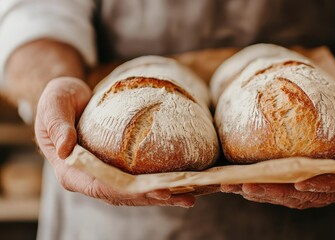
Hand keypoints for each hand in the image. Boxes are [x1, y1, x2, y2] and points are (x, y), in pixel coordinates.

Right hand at [35, 77, 194, 206]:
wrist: (68, 98)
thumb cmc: (58, 100)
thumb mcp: (53, 105)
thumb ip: (57, 125)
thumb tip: (66, 148)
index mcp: (71, 172)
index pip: (102, 187)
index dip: (130, 192)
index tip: (156, 191)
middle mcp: (89, 179)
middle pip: (124, 195)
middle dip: (153, 197)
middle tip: (182, 196)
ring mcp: (104, 176)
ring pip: (134, 192)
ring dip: (161, 196)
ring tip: (189, 198)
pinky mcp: (116, 169)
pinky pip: (138, 180)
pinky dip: (158, 184)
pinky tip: (180, 186)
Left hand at [221, 68, 334, 208]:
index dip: (324, 184)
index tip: (299, 183)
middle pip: (314, 194)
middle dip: (281, 192)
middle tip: (250, 187)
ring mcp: (329, 175)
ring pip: (298, 193)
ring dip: (268, 192)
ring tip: (238, 186)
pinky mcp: (313, 169)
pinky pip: (291, 182)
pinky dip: (269, 184)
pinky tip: (245, 181)